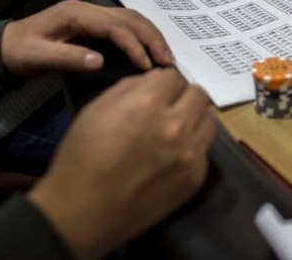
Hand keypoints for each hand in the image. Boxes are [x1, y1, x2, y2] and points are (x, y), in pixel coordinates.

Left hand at [1, 0, 171, 76]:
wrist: (5, 46)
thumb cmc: (19, 53)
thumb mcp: (38, 58)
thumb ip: (68, 58)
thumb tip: (100, 62)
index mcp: (76, 13)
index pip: (115, 26)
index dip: (134, 44)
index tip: (146, 66)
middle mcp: (89, 9)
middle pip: (130, 18)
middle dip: (151, 38)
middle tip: (167, 61)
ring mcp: (94, 14)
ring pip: (132, 18)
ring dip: (151, 36)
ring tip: (165, 57)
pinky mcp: (96, 24)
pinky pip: (127, 25)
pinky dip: (143, 36)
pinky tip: (151, 50)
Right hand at [28, 69, 214, 258]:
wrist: (82, 213)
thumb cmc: (82, 158)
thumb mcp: (97, 110)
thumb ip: (131, 87)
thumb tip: (157, 79)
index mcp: (148, 104)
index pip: (175, 77)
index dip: (164, 84)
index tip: (158, 93)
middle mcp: (176, 126)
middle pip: (199, 95)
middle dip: (183, 98)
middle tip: (168, 109)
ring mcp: (189, 154)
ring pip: (208, 121)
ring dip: (193, 120)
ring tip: (173, 132)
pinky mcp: (195, 178)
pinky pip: (204, 150)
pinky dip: (192, 148)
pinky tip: (171, 156)